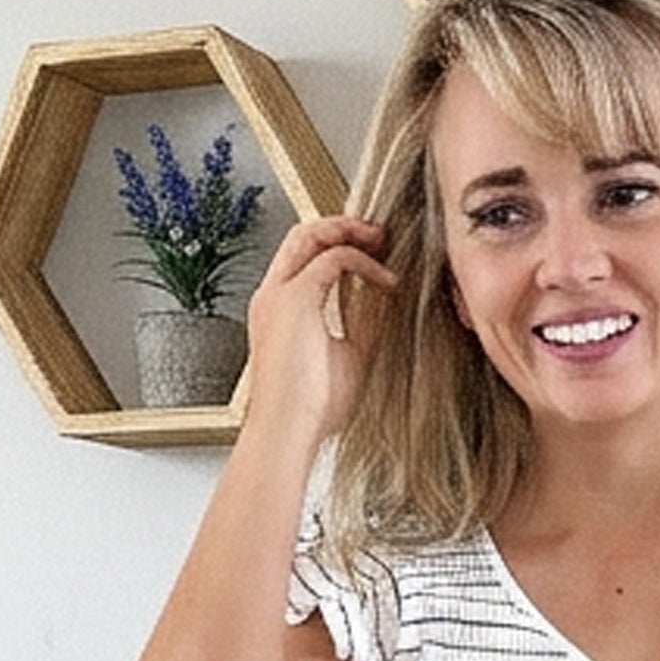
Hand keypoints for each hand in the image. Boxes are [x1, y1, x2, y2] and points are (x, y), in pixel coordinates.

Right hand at [244, 213, 397, 446]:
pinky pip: (333, 260)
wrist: (289, 432)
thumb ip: (363, 327)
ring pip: (310, 236)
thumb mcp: (349, 358)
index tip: (370, 254)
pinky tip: (386, 281)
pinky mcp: (294, 299)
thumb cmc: (312, 411)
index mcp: (278, 311)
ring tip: (382, 242)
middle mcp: (272, 297)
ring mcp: (279, 295)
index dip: (335, 247)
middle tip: (378, 235)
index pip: (302, 260)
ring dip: (349, 232)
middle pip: (301, 237)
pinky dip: (364, 264)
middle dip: (341, 227)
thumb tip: (386, 304)